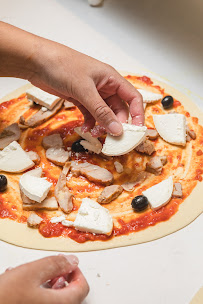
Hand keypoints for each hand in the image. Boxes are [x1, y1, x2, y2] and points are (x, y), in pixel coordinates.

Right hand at [0, 255, 88, 303]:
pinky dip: (36, 291)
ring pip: (54, 298)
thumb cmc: (5, 298)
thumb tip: (72, 261)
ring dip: (46, 283)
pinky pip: (41, 302)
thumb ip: (55, 264)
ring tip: (33, 274)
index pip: (82, 287)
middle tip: (49, 267)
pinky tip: (22, 284)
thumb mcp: (31, 273)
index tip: (66, 262)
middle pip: (69, 293)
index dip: (75, 271)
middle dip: (59, 276)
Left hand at [29, 40, 143, 135]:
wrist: (37, 62)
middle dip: (117, 123)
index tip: (136, 130)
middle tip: (112, 137)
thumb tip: (117, 130)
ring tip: (96, 134)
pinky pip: (90, 114)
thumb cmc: (63, 66)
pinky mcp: (80, 99)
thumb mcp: (85, 90)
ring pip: (104, 114)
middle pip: (119, 109)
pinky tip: (85, 129)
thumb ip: (101, 111)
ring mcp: (92, 94)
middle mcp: (105, 87)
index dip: (137, 114)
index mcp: (112, 79)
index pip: (133, 97)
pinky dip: (89, 123)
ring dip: (102, 125)